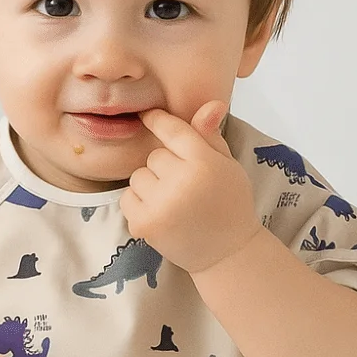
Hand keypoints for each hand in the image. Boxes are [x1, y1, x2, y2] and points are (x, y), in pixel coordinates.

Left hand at [119, 99, 262, 274]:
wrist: (227, 253)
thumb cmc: (228, 204)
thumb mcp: (227, 166)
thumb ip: (211, 136)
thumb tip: (212, 104)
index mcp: (205, 162)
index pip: (172, 129)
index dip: (157, 120)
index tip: (148, 115)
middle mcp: (182, 181)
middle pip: (153, 156)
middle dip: (165, 167)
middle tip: (184, 186)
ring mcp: (161, 205)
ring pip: (138, 176)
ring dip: (150, 186)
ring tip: (174, 202)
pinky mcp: (144, 224)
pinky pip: (127, 198)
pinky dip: (139, 204)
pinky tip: (161, 214)